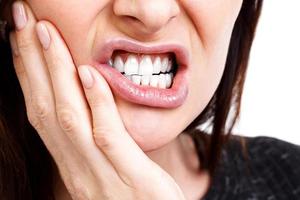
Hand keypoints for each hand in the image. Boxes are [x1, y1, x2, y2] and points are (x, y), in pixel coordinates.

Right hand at [10, 1, 185, 198]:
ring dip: (55, 73)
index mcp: (72, 164)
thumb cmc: (134, 197)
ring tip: (46, 34)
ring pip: (70, 118)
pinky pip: (108, 137)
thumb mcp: (109, 168)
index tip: (21, 38)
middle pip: (47, 107)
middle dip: (32, 61)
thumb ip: (95, 139)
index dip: (28, 73)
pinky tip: (88, 73)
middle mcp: (77, 168)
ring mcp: (101, 175)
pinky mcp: (131, 179)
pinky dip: (96, 103)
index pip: (42, 112)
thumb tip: (87, 96)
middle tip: (23, 20)